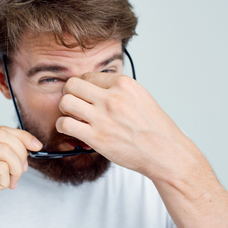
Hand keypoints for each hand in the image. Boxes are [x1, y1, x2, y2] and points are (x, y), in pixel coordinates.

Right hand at [0, 126, 42, 227]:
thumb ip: (3, 155)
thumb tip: (29, 147)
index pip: (1, 129)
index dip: (23, 136)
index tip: (36, 146)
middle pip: (5, 136)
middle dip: (20, 155)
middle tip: (19, 174)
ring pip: (6, 152)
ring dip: (14, 171)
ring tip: (8, 184)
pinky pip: (1, 167)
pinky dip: (4, 181)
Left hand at [56, 73, 202, 178]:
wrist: (164, 151)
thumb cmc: (154, 127)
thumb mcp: (140, 96)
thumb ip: (118, 89)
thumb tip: (97, 86)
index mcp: (123, 85)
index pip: (88, 76)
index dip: (82, 86)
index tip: (84, 95)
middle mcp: (112, 98)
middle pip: (72, 85)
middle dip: (69, 94)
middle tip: (74, 104)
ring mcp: (103, 118)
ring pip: (65, 102)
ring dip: (65, 110)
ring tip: (73, 117)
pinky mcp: (96, 138)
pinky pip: (65, 124)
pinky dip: (64, 126)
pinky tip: (73, 130)